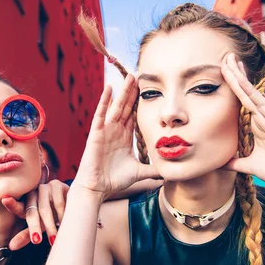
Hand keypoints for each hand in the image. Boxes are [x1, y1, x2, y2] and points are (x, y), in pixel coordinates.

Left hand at [2, 180, 69, 248]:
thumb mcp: (39, 226)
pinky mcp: (58, 185)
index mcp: (27, 203)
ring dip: (51, 225)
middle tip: (37, 241)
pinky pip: (59, 203)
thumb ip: (26, 235)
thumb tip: (11, 247)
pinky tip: (64, 222)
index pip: (18, 207)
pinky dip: (61, 215)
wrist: (72, 204)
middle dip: (34, 228)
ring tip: (54, 237)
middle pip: (32, 212)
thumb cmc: (52, 216)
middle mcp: (34, 193)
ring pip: (45, 209)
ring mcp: (45, 187)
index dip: (12, 204)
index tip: (5, 200)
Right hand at [73, 74, 159, 199]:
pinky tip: (109, 88)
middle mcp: (115, 131)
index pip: (134, 115)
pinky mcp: (96, 133)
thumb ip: (153, 170)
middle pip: (126, 107)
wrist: (97, 188)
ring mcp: (105, 130)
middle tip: (140, 76)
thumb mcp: (139, 172)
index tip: (148, 89)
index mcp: (124, 137)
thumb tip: (169, 173)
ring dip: (123, 92)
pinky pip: (101, 114)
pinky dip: (104, 101)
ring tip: (129, 77)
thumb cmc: (114, 180)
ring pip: (116, 107)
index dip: (140, 103)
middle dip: (133, 92)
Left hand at [221, 53, 264, 192]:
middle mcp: (261, 118)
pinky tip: (240, 80)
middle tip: (225, 57)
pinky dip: (249, 91)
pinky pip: (260, 103)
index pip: (240, 103)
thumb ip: (234, 162)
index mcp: (255, 126)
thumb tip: (218, 163)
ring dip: (239, 77)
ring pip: (250, 93)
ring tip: (229, 60)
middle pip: (244, 93)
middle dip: (234, 75)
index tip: (223, 72)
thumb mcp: (248, 165)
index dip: (232, 88)